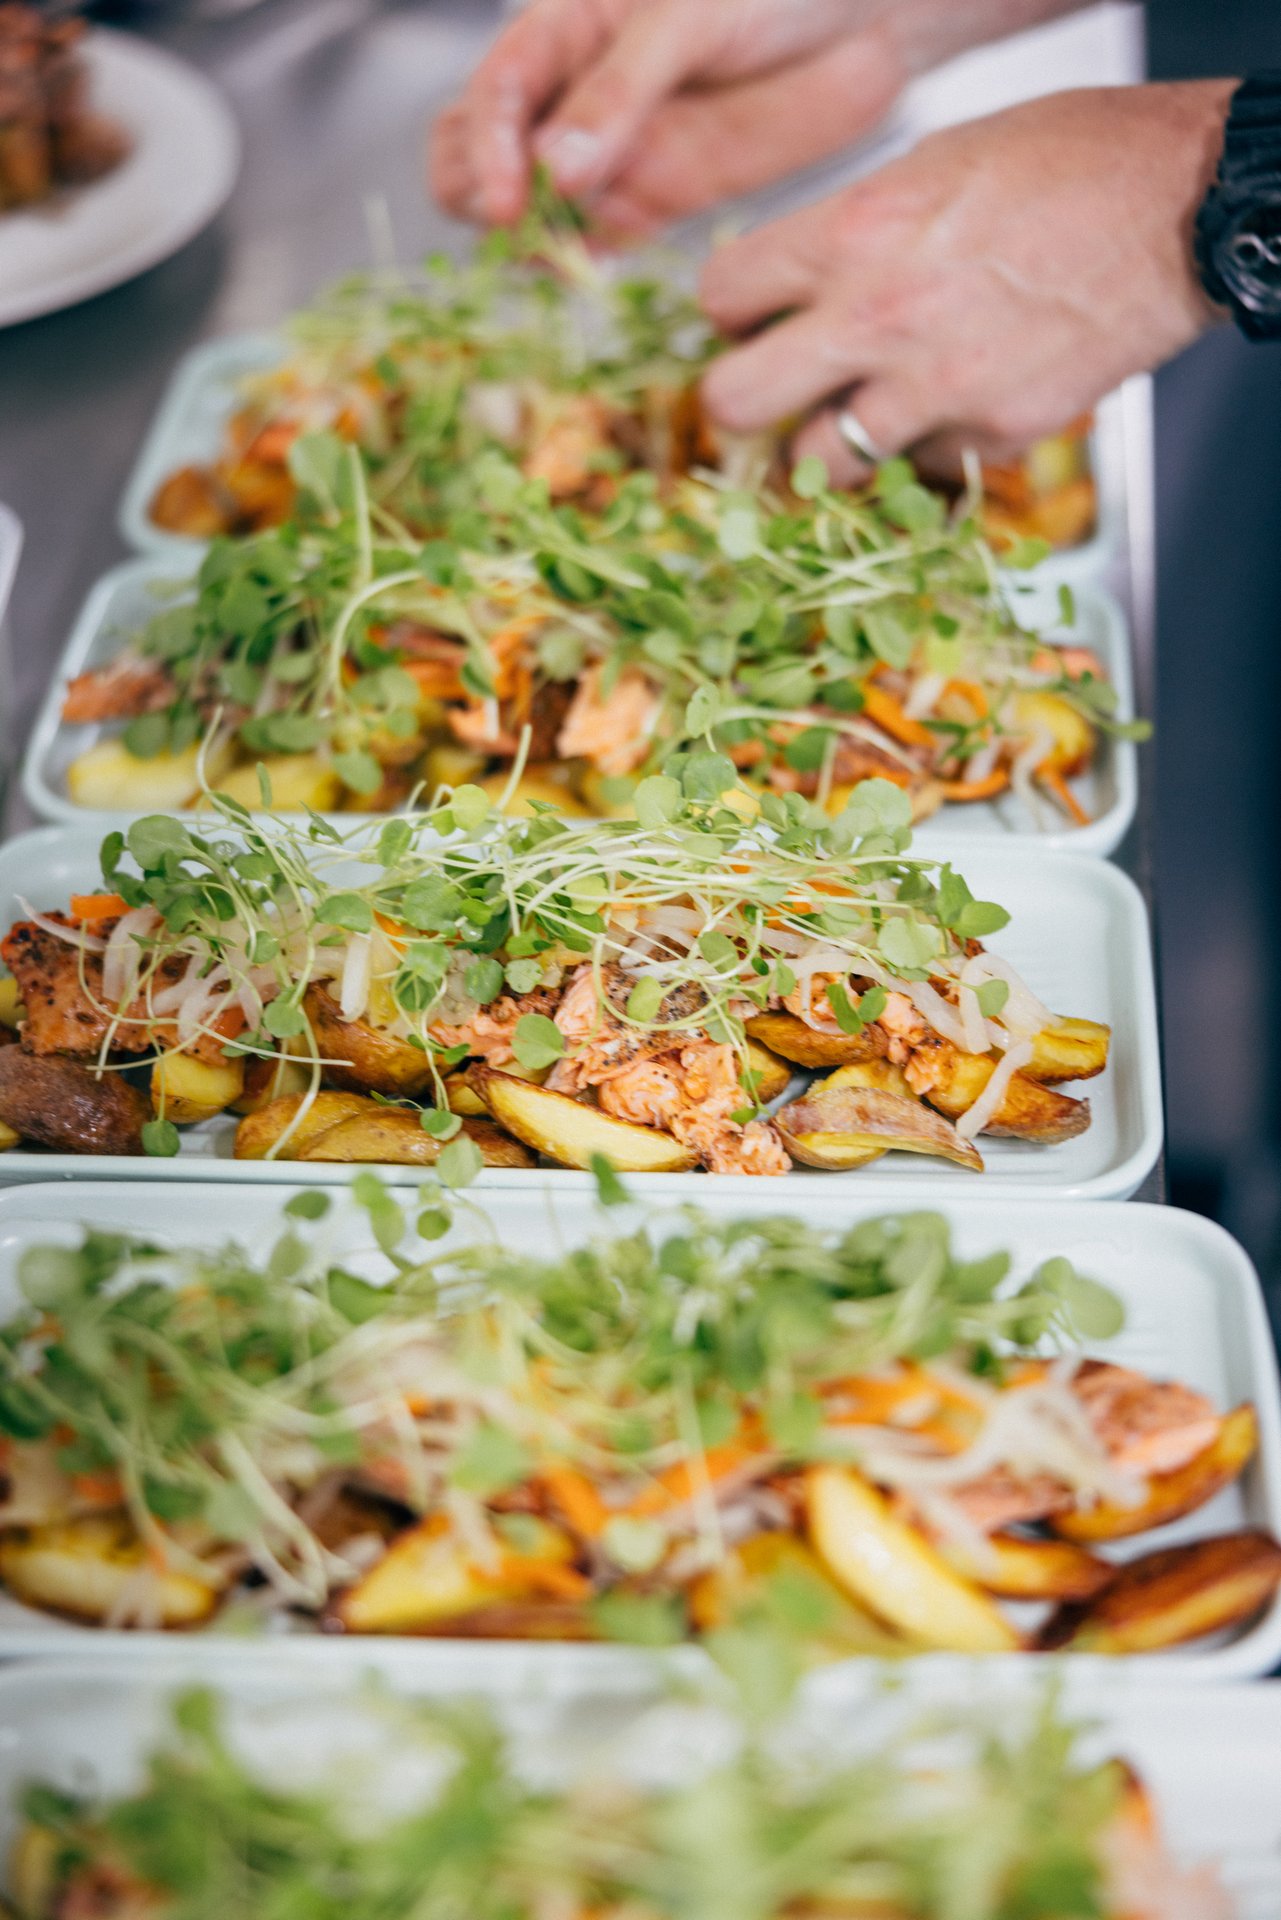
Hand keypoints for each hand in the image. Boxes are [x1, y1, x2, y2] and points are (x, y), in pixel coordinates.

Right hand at [430, 0, 1080, 237]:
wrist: (867, 18)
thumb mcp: (691, 15)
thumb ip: (623, 90)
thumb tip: (557, 168)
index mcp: (568, 27)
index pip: (496, 91)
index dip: (487, 149)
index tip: (507, 202)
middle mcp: (577, 93)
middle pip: (484, 151)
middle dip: (482, 194)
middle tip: (520, 229)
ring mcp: (613, 151)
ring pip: (533, 203)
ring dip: (526, 237)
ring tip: (554, 260)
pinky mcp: (654, 198)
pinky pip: (593, 239)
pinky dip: (576, 262)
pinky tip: (585, 275)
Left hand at [699, 82, 1235, 479]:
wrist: (1180, 209)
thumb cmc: (1070, 165)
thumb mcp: (933, 163)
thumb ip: (853, 230)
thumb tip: (801, 280)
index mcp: (851, 233)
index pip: (720, 298)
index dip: (728, 313)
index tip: (746, 319)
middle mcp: (876, 319)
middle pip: (735, 402)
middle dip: (738, 402)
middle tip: (763, 395)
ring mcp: (932, 390)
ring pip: (817, 466)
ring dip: (824, 449)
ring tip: (851, 421)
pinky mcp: (990, 436)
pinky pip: (923, 468)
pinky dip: (925, 450)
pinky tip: (950, 409)